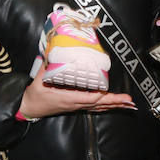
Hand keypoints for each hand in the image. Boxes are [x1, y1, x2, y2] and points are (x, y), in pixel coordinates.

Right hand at [17, 72, 136, 120]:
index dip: (99, 96)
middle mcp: (76, 104)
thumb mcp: (39, 80)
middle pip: (99, 104)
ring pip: (99, 107)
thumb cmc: (35, 95)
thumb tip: (50, 50)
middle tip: (129, 100)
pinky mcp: (77, 106)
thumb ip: (46, 65)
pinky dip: (107, 106)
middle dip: (115, 102)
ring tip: (129, 104)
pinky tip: (115, 105)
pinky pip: (95, 107)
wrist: (30, 108)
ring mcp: (77, 106)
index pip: (88, 98)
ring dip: (114, 105)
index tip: (108, 92)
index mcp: (68, 98)